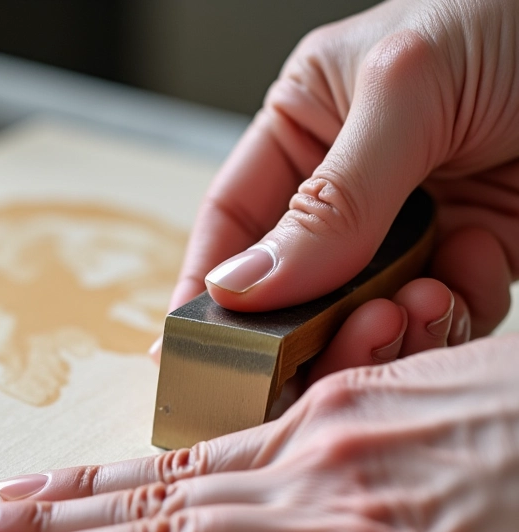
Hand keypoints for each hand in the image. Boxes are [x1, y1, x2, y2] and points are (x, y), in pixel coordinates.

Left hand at [0, 335, 518, 531]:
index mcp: (324, 427)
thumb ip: (352, 438)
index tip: (21, 497)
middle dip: (33, 527)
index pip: (172, 463)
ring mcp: (328, 521)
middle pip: (138, 503)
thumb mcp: (432, 407)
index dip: (87, 485)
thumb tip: (300, 453)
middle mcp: (306, 466)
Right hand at [156, 0, 517, 376]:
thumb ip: (328, 199)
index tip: (188, 349)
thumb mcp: (404, 89)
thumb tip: (241, 287)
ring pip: (358, 319)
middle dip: (296, 331)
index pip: (232, 222)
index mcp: (307, 129)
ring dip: (372, 334)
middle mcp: (348, 191)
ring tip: (399, 310)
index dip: (205, 287)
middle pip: (291, 290)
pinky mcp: (468, 261)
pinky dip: (442, 325)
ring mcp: (408, 233)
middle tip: (306, 354)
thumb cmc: (515, 18)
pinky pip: (434, 322)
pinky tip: (456, 288)